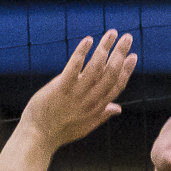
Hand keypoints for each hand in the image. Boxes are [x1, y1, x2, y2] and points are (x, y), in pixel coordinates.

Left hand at [21, 31, 136, 148]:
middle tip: (127, 37)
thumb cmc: (60, 131)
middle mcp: (91, 100)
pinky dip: (81, 53)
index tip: (133, 55)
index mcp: (98, 107)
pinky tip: (88, 40)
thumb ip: (103, 115)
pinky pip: (74, 68)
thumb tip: (118, 108)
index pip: (117, 85)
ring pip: (96, 68)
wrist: (38, 137)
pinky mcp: (60, 89)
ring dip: (105, 48)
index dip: (126, 70)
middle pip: (111, 73)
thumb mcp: (86, 125)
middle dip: (120, 54)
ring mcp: (76, 94)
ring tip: (111, 33)